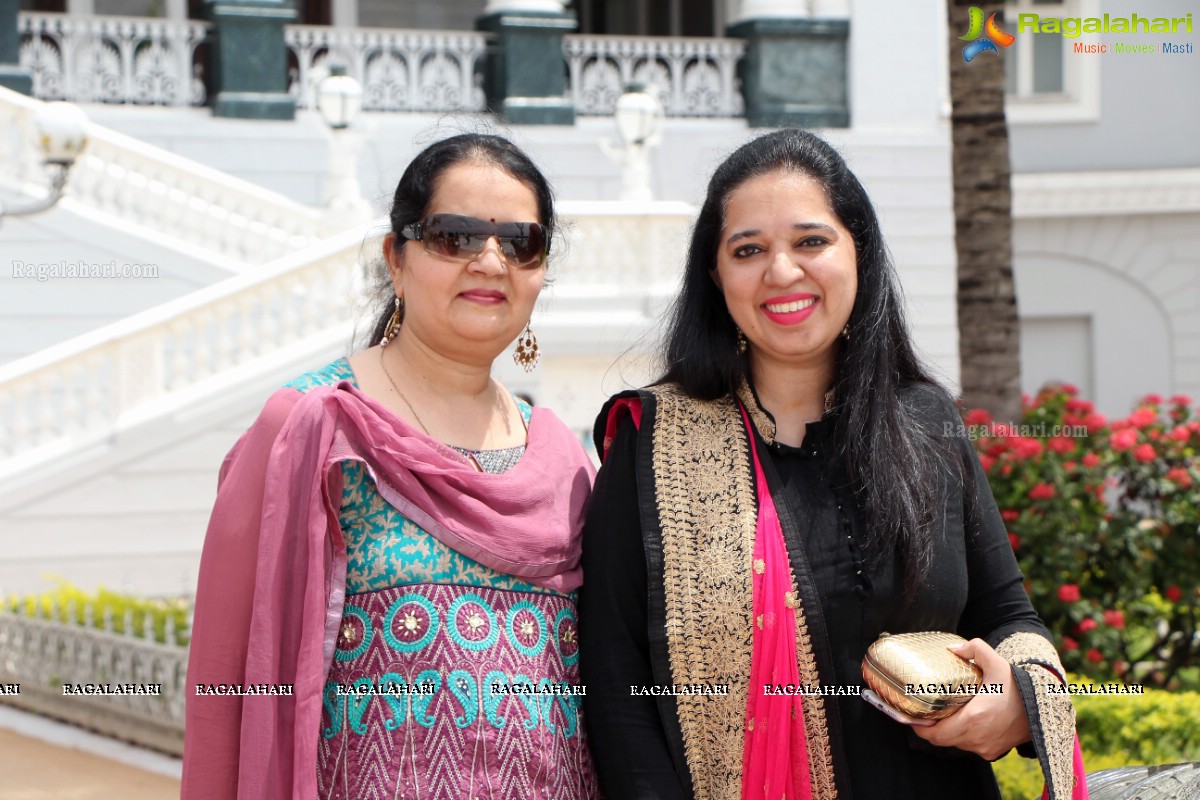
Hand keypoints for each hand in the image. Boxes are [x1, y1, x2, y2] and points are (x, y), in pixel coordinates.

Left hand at [908, 637, 1030, 760]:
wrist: (1045, 709)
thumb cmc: (1019, 687)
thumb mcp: (997, 662)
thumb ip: (974, 648)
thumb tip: (952, 649)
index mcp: (974, 718)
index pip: (935, 734)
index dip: (919, 727)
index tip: (912, 716)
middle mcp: (977, 737)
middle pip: (941, 740)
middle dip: (929, 729)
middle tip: (922, 715)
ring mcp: (985, 747)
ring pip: (955, 744)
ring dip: (946, 733)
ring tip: (940, 716)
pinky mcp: (993, 752)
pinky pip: (969, 746)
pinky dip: (962, 737)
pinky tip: (960, 722)